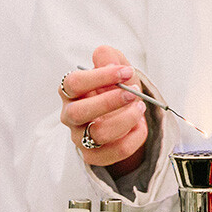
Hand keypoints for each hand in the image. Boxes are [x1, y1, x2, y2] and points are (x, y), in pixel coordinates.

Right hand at [58, 45, 148, 175]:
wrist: (123, 120)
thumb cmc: (116, 91)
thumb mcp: (117, 70)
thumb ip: (110, 58)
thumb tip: (102, 54)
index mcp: (70, 92)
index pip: (73, 83)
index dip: (99, 76)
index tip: (126, 71)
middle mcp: (70, 116)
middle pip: (79, 112)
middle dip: (110, 101)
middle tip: (134, 94)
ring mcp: (80, 138)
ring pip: (98, 134)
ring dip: (125, 120)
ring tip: (141, 108)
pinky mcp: (93, 157)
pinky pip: (115, 151)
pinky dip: (133, 138)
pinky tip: (140, 127)